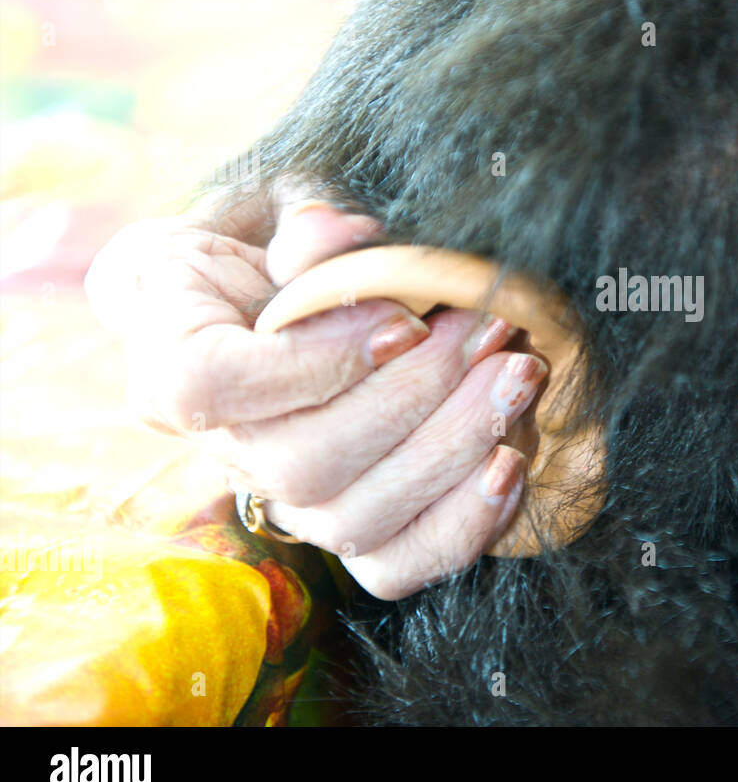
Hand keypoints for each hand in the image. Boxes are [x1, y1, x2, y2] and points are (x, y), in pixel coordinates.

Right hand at [85, 186, 539, 599]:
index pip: (215, 385)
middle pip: (305, 465)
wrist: (281, 313)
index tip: (405, 317)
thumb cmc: (278, 255)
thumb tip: (345, 231)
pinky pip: (396, 566)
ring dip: (455, 447)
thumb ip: (307, 224)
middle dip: (418, 395)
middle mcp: (224, 451)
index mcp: (175, 362)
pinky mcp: (346, 536)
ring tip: (518, 376)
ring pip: (357, 519)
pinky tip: (512, 459)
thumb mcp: (279, 215)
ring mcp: (285, 505)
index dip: (317, 359)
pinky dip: (464, 524)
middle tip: (492, 330)